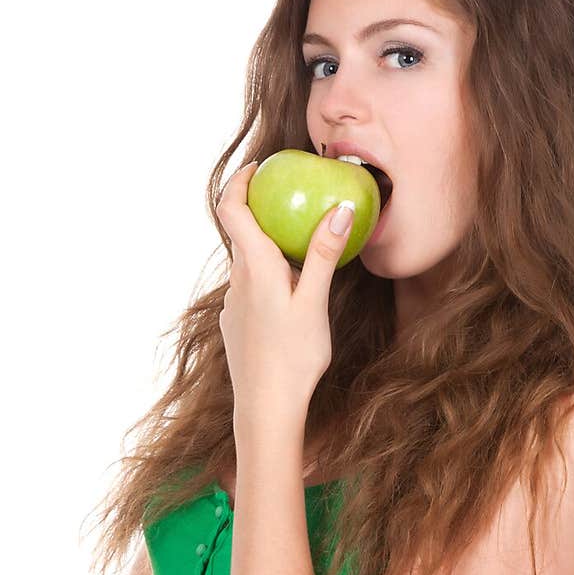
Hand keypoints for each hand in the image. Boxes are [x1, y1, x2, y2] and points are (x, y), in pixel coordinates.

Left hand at [216, 160, 353, 418]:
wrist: (265, 407)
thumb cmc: (294, 356)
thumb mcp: (315, 302)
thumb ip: (325, 254)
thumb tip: (340, 208)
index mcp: (255, 267)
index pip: (232, 208)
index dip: (240, 181)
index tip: (259, 167)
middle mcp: (238, 281)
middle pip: (241, 233)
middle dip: (262, 211)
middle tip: (291, 200)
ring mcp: (235, 304)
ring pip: (248, 264)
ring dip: (268, 249)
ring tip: (301, 250)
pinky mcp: (237, 323)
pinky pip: (251, 288)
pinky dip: (268, 277)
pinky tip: (292, 295)